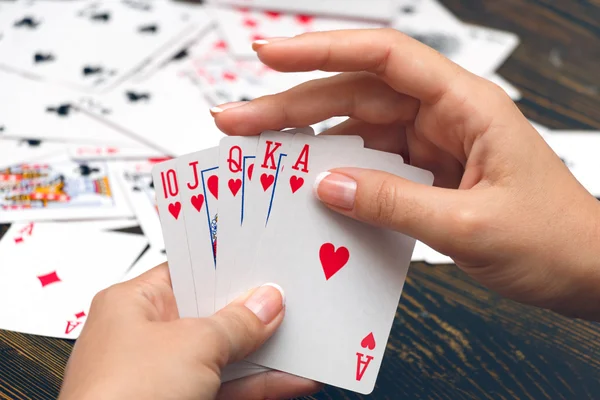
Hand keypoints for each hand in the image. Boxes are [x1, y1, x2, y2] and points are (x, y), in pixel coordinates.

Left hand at [59, 264, 320, 399]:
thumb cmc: (118, 397)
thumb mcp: (192, 345)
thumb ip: (236, 323)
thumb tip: (265, 303)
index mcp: (131, 305)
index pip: (188, 273)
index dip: (227, 268)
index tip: (263, 265)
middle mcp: (144, 338)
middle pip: (211, 315)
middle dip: (252, 312)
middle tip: (289, 301)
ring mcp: (164, 375)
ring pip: (225, 356)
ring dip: (264, 352)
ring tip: (302, 340)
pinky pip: (229, 387)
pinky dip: (260, 385)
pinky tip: (291, 378)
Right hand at [211, 29, 599, 319]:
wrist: (585, 271)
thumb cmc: (556, 239)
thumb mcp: (471, 225)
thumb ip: (395, 203)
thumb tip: (330, 186)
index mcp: (467, 106)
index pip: (384, 58)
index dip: (322, 49)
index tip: (271, 55)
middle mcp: (444, 116)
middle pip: (355, 94)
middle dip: (292, 104)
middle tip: (241, 120)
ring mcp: (431, 144)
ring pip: (356, 128)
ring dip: (308, 139)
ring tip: (262, 151)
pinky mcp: (424, 172)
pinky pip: (369, 161)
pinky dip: (336, 171)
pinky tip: (308, 181)